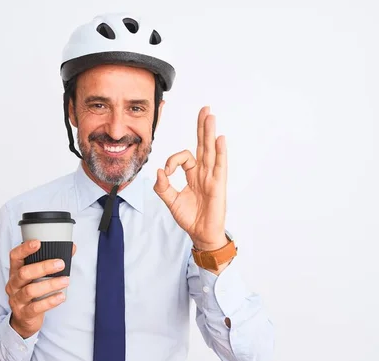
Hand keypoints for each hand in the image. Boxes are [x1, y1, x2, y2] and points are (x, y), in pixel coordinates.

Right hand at [5, 240, 75, 338]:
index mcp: (15, 272)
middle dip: (43, 267)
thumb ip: (52, 263)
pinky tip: (61, 297)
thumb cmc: (33, 293)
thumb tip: (71, 248)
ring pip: (30, 290)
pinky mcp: (24, 313)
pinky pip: (36, 307)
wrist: (24, 320)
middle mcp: (13, 284)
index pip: (15, 257)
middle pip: (24, 273)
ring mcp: (17, 300)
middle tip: (61, 264)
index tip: (38, 242)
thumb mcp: (38, 277)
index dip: (24, 249)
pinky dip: (50, 301)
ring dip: (50, 284)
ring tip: (65, 280)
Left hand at [154, 106, 228, 250]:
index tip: (166, 172)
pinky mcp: (218, 185)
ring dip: (210, 132)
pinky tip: (219, 139)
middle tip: (205, 109)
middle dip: (202, 127)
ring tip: (210, 116)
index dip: (172, 161)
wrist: (201, 234)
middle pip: (203, 144)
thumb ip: (163, 187)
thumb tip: (159, 171)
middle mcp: (204, 172)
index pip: (184, 157)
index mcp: (193, 174)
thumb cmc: (190, 218)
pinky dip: (220, 152)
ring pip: (210, 150)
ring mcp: (212, 177)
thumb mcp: (170, 201)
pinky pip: (219, 165)